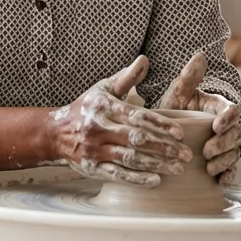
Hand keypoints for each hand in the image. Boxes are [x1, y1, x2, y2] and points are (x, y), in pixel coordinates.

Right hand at [46, 55, 192, 186]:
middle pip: (136, 139)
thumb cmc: (85, 108)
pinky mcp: (92, 168)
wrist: (55, 132)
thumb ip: (126, 77)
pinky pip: (117, 175)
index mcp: (103, 106)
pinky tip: (156, 180)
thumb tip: (145, 60)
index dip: (159, 124)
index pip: (136, 116)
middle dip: (164, 148)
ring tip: (178, 168)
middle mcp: (98, 128)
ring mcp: (94, 150)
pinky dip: (137, 179)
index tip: (179, 132)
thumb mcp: (103, 89)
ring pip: (130, 159)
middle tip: (186, 154)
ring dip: (157, 165)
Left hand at [157, 51, 240, 184]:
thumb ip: (189, 77)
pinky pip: (231, 169)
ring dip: (225, 161)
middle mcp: (226, 126)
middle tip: (207, 151)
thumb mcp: (177, 92)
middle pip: (236, 134)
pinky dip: (228, 175)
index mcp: (218, 107)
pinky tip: (220, 181)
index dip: (228, 118)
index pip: (232, 110)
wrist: (166, 130)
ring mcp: (225, 144)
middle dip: (224, 144)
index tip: (216, 125)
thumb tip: (199, 56)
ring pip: (235, 153)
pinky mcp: (221, 161)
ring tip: (209, 168)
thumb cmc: (174, 108)